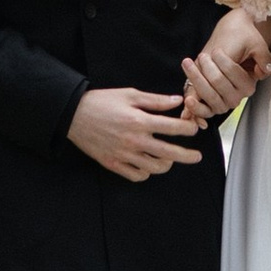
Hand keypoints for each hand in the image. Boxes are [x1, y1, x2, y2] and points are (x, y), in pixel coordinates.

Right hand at [68, 86, 204, 181]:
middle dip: (188, 156)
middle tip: (197, 156)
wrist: (73, 115)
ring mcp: (124, 154)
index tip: (193, 130)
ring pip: (155, 167)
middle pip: (170, 153)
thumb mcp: (130, 94)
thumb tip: (177, 101)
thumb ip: (156, 100)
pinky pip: (137, 175)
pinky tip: (149, 165)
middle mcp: (134, 140)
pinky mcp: (113, 164)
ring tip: (170, 159)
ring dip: (167, 164)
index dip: (188, 129)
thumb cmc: (102, 101)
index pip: (173, 128)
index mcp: (140, 121)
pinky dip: (147, 172)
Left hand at [182, 9, 270, 124]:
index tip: (217, 50)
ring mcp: (222, 100)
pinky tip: (188, 99)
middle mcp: (237, 96)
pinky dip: (194, 108)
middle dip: (207, 68)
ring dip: (196, 79)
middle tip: (204, 55)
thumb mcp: (256, 44)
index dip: (222, 62)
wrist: (231, 35)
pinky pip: (202, 111)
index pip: (233, 75)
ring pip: (208, 96)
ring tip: (188, 64)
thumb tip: (268, 71)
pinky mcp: (209, 102)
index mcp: (249, 84)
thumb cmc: (241, 38)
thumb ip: (263, 57)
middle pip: (218, 85)